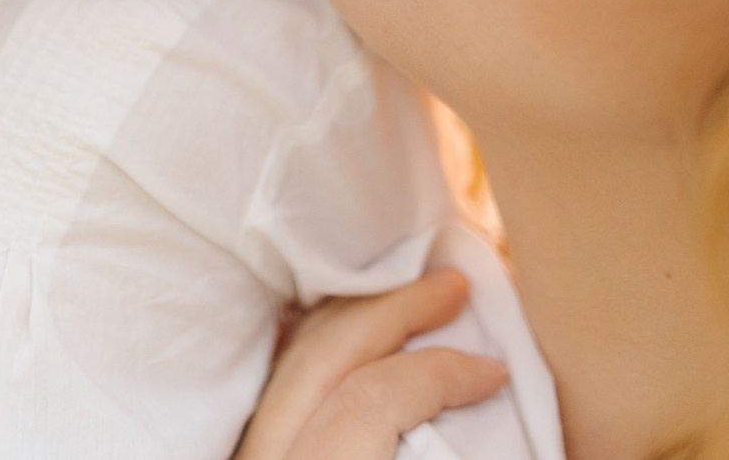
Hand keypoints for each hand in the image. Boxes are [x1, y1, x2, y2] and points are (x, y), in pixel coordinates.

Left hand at [235, 269, 507, 459]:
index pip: (369, 400)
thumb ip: (429, 442)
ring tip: (405, 298)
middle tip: (452, 286)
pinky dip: (312, 347)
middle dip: (390, 310)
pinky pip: (267, 384)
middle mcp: (262, 459)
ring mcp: (241, 455)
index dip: (439, 373)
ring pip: (284, 362)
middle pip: (318, 360)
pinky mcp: (236, 452)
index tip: (492, 370)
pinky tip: (346, 333)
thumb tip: (486, 378)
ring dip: (350, 318)